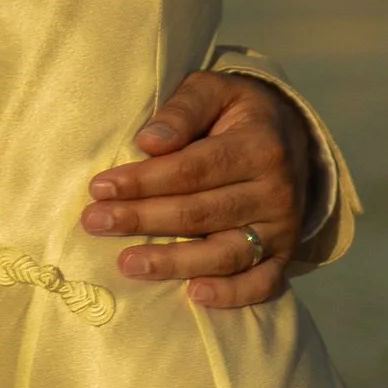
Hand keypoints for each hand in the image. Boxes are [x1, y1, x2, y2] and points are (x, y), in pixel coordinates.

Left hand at [81, 68, 311, 312]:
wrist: (291, 137)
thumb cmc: (237, 114)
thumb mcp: (214, 91)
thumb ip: (182, 110)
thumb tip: (148, 142)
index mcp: (259, 145)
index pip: (192, 169)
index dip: (144, 181)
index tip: (100, 187)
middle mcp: (276, 190)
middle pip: (200, 213)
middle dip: (142, 219)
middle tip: (95, 222)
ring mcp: (283, 228)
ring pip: (226, 253)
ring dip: (174, 263)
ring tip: (128, 264)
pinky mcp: (285, 254)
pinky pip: (263, 282)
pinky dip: (232, 294)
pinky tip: (195, 295)